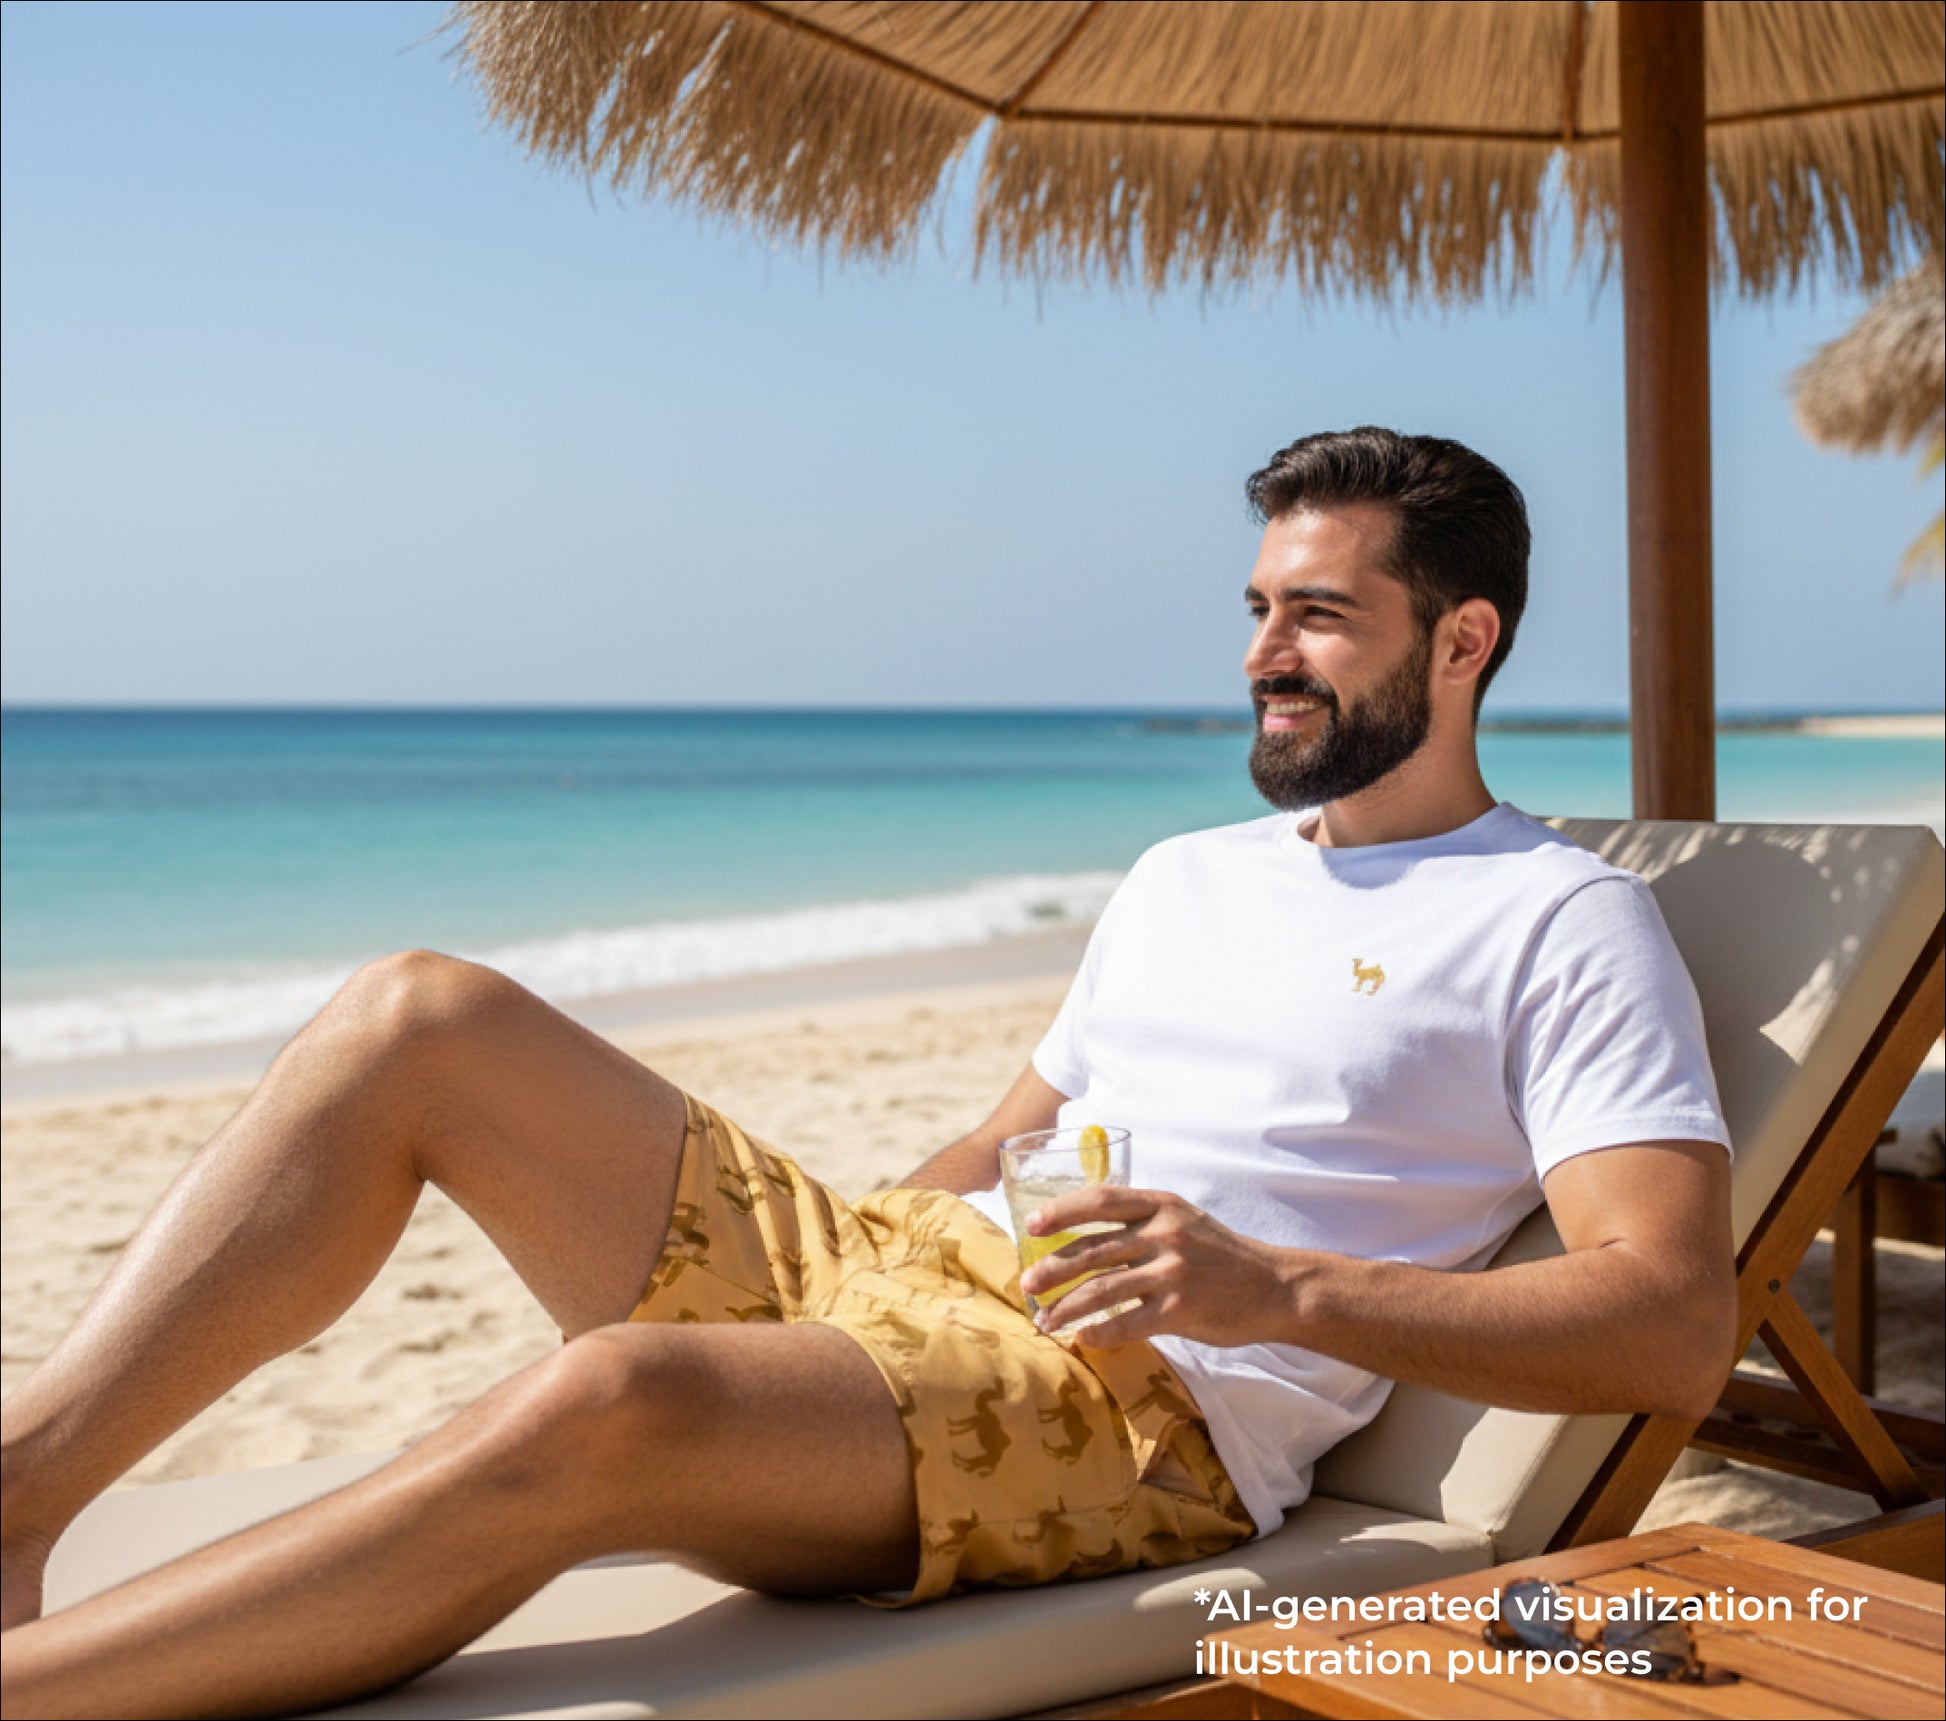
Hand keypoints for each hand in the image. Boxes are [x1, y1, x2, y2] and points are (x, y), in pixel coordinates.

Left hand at [1018, 1185, 1298, 1347]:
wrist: (1275, 1287)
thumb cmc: (1222, 1255)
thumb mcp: (1184, 1219)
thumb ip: (1142, 1221)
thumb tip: (1086, 1235)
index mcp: (1161, 1204)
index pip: (1100, 1200)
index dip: (1061, 1211)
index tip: (1031, 1225)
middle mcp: (1165, 1233)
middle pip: (1092, 1248)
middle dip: (1053, 1268)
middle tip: (1026, 1284)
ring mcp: (1173, 1271)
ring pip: (1103, 1289)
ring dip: (1067, 1307)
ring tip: (1044, 1320)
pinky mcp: (1182, 1309)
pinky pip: (1128, 1323)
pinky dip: (1100, 1332)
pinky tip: (1082, 1338)